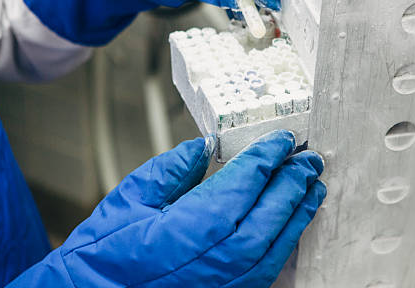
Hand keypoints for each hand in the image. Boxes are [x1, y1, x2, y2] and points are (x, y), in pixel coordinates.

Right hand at [7, 130, 324, 286]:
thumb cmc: (103, 253)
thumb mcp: (129, 199)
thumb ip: (171, 171)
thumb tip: (204, 147)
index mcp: (183, 230)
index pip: (239, 188)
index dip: (265, 161)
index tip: (282, 142)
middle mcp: (209, 262)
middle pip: (265, 218)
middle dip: (291, 186)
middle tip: (308, 161)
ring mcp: (219, 285)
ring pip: (272, 248)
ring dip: (297, 215)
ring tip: (312, 189)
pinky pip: (265, 271)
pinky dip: (284, 244)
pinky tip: (292, 224)